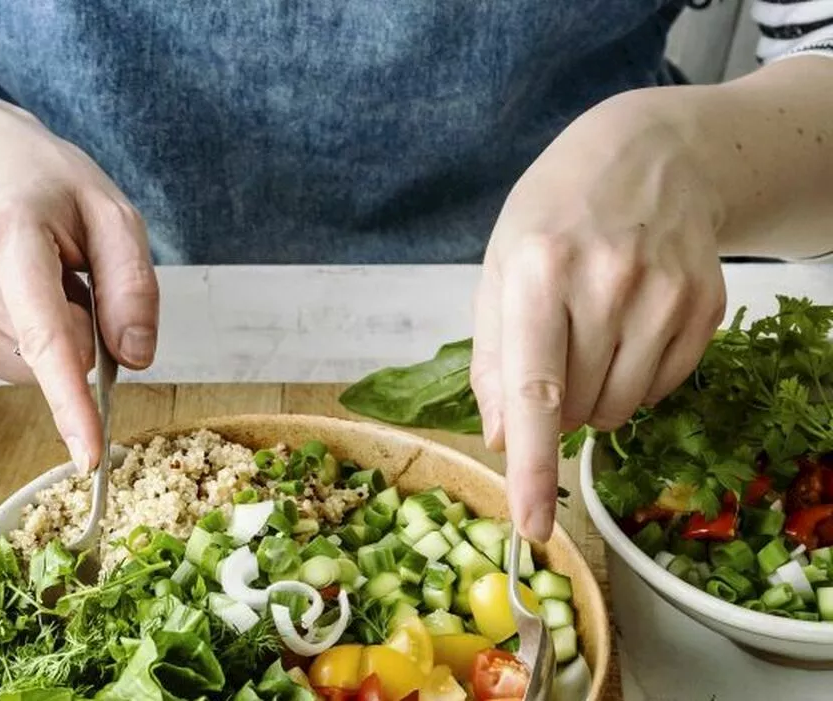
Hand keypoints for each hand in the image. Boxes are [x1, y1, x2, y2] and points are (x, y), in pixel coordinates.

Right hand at [0, 95, 158, 470]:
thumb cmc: (45, 184)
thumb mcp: (112, 212)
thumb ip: (133, 285)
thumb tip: (134, 360)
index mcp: (11, 241)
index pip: (46, 336)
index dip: (71, 401)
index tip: (88, 454)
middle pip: (60, 354)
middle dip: (86, 324)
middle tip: (70, 266)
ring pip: (42, 366)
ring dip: (61, 329)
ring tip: (41, 272)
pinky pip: (22, 366)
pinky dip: (37, 339)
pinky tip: (22, 292)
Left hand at [471, 94, 727, 540]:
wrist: (653, 156)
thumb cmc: (556, 215)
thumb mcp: (501, 267)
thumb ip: (491, 355)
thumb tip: (500, 437)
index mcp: (538, 271)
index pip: (533, 390)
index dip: (530, 466)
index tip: (531, 525)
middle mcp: (606, 285)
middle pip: (576, 409)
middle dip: (554, 407)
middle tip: (553, 352)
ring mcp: (664, 296)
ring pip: (619, 410)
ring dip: (594, 400)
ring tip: (589, 338)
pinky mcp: (705, 306)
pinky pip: (662, 391)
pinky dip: (635, 382)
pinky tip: (628, 332)